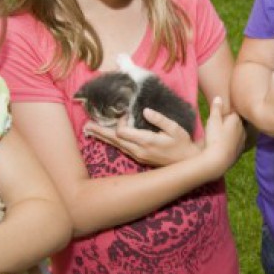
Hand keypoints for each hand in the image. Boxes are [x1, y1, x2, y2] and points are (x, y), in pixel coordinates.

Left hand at [84, 110, 198, 166]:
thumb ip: (160, 119)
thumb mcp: (175, 129)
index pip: (122, 132)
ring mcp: (138, 156)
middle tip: (87, 125)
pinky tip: (106, 138)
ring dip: (104, 137)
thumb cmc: (182, 144)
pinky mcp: (139, 158)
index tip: (125, 113)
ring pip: (116, 145)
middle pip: (114, 140)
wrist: (186, 163)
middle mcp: (138, 150)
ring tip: (90, 130)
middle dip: (100, 131)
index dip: (120, 122)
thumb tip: (145, 110)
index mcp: (146, 141)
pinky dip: (112, 142)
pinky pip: (121, 148)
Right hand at [197, 97, 246, 177]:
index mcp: (236, 120)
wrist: (219, 160)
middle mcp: (243, 129)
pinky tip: (228, 143)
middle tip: (225, 121)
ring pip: (240, 132)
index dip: (230, 111)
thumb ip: (216, 109)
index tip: (225, 111)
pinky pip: (238, 142)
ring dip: (235, 132)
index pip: (236, 111)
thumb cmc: (214, 137)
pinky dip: (234, 141)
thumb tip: (219, 97)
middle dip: (234, 121)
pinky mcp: (240, 151)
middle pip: (240, 122)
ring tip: (226, 133)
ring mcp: (242, 141)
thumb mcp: (213, 121)